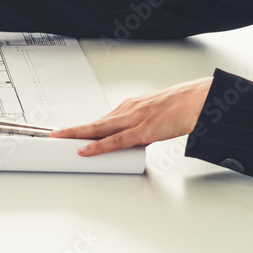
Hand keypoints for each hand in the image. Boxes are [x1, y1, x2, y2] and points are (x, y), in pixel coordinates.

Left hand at [51, 77, 212, 155]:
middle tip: (53, 135)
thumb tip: (133, 142)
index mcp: (130, 106)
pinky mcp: (143, 131)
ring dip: (76, 135)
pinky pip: (115, 141)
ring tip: (58, 140)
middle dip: (71, 130)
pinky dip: (97, 147)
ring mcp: (134, 120)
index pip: (101, 119)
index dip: (82, 127)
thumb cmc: (182, 108)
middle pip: (94, 123)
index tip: (67, 133)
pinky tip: (84, 151)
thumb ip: (142, 128)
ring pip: (98, 129)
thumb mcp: (156, 116)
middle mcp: (128, 110)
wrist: (199, 101)